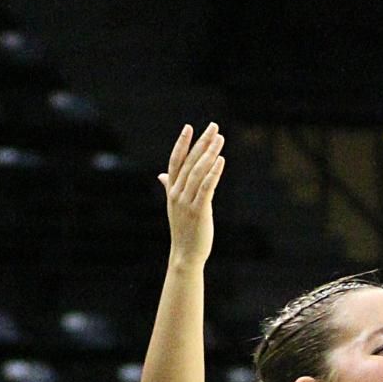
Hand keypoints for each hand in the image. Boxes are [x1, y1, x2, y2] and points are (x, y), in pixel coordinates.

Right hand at [159, 121, 223, 267]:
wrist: (185, 255)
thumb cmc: (183, 229)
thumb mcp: (174, 206)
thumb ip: (169, 187)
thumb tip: (161, 175)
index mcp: (172, 191)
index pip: (175, 162)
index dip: (181, 144)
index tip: (188, 127)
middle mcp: (177, 194)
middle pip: (190, 163)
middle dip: (202, 143)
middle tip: (214, 126)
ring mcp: (187, 203)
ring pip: (198, 172)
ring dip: (210, 153)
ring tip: (220, 139)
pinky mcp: (199, 211)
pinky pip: (206, 188)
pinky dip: (213, 172)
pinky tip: (221, 160)